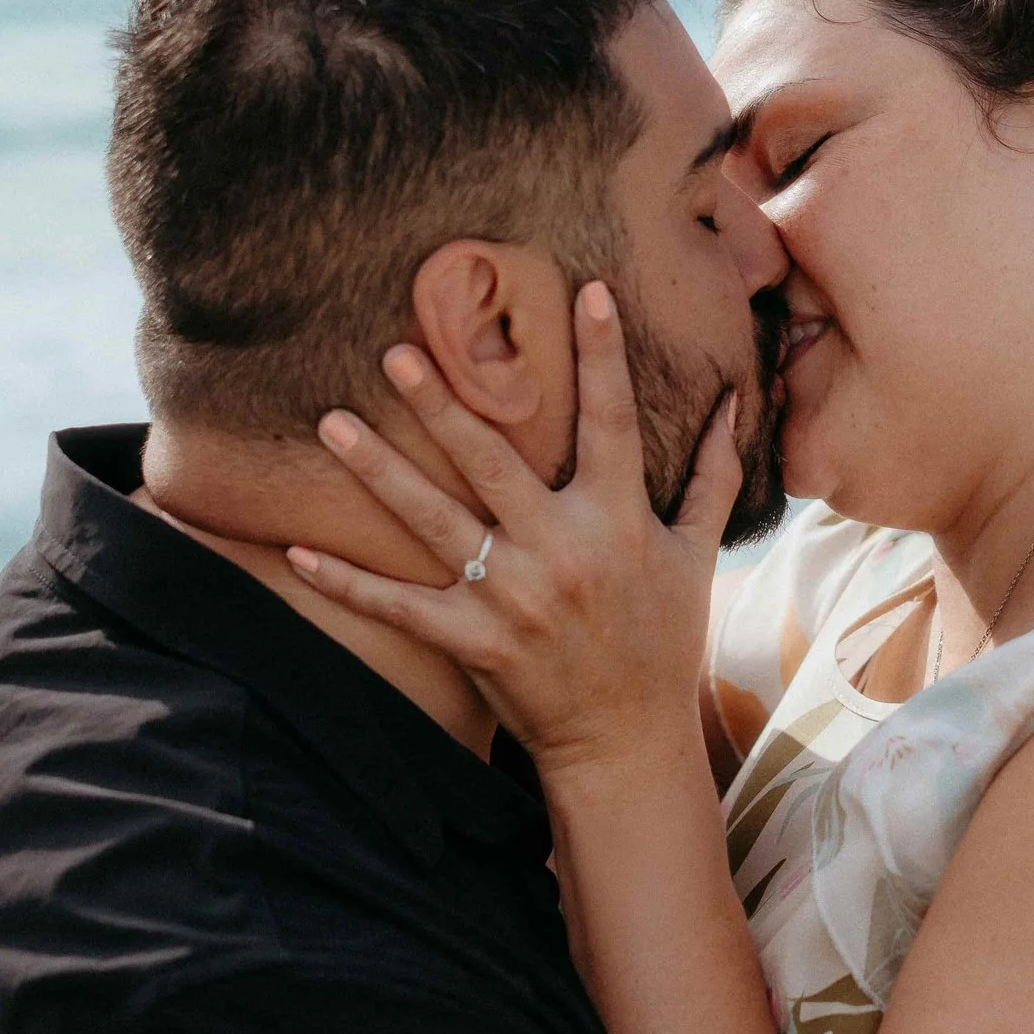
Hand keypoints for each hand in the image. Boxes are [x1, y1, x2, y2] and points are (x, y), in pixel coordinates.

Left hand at [286, 280, 739, 778]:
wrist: (628, 742)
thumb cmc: (662, 640)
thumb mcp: (697, 556)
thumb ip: (713, 477)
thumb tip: (737, 403)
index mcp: (619, 521)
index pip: (613, 421)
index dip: (604, 355)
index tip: (587, 291)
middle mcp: (562, 551)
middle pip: (494, 462)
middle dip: (442, 404)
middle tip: (397, 348)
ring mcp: (512, 598)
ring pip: (433, 522)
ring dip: (379, 471)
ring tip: (331, 423)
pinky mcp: (472, 641)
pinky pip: (399, 606)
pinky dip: (348, 582)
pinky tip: (296, 552)